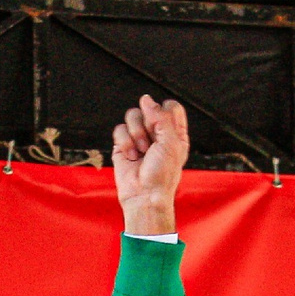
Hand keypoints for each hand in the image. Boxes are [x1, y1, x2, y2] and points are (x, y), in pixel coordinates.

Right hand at [113, 95, 187, 237]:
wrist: (144, 196)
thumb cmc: (162, 175)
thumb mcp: (171, 142)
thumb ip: (160, 117)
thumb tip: (146, 99)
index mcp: (175, 132)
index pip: (170, 106)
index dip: (165, 111)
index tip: (164, 126)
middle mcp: (157, 133)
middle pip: (149, 108)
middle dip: (149, 125)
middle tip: (152, 143)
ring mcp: (139, 138)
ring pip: (132, 115)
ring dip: (136, 134)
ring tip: (141, 151)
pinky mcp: (123, 145)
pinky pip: (120, 129)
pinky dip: (124, 142)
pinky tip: (131, 156)